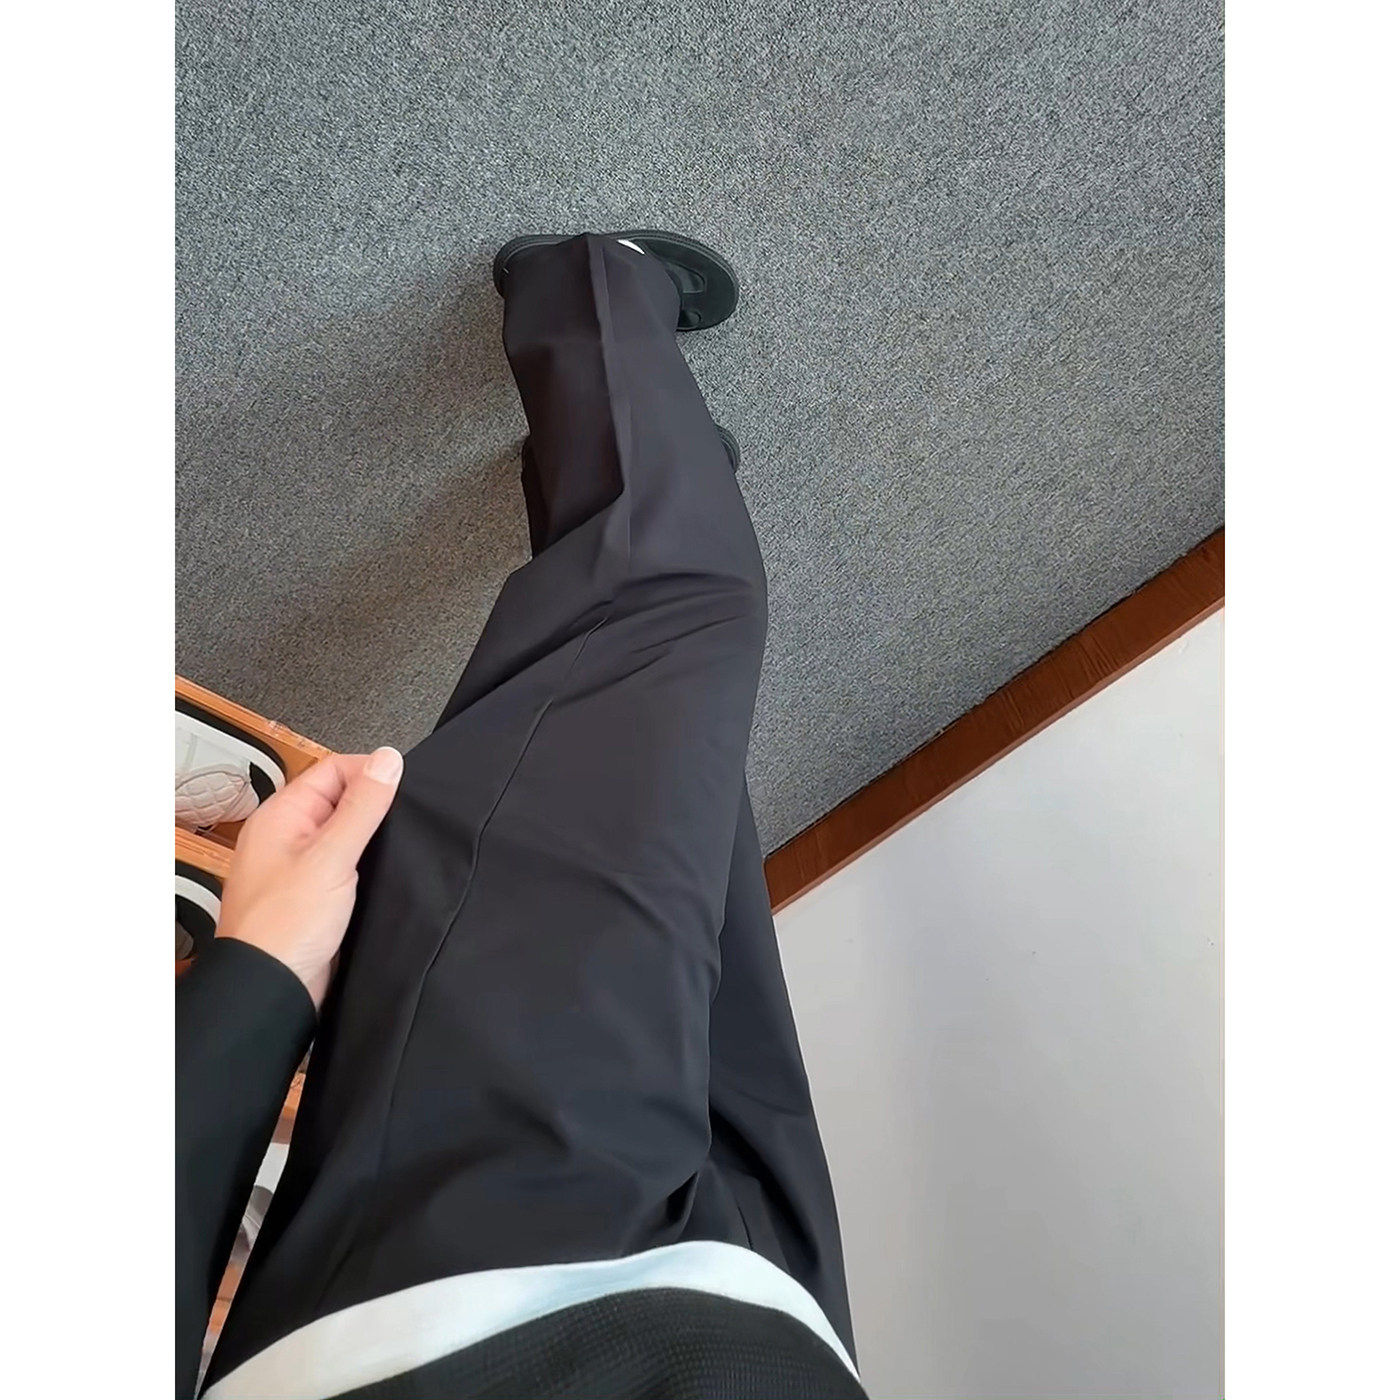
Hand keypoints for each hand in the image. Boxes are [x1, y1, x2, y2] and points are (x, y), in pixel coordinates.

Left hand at [217, 748, 403, 1009]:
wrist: (272, 988)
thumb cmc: (284, 926)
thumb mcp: (332, 856)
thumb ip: (363, 806)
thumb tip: (387, 759)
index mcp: (281, 816)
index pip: (333, 770)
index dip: (370, 773)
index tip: (403, 789)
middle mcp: (286, 837)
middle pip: (340, 800)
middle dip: (374, 808)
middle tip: (401, 825)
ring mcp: (299, 867)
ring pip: (345, 835)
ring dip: (370, 840)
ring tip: (393, 850)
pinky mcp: (314, 895)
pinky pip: (344, 866)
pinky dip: (364, 866)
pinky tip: (382, 876)